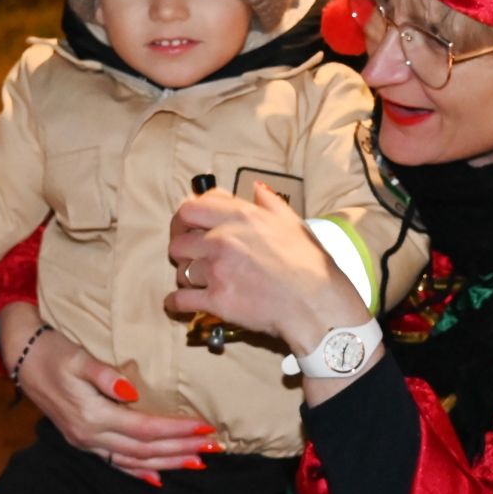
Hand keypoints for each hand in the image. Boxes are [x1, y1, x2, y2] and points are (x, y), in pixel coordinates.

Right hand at [0, 307, 211, 478]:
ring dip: (168, 463)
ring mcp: (85, 443)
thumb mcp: (78, 357)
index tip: (204, 427)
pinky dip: (139, 473)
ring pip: (134, 461)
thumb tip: (131, 391)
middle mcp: (89, 436)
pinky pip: (115, 464)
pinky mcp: (83, 443)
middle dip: (181, 450)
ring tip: (198, 463)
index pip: (144, 428)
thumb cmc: (54, 353)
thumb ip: (104, 375)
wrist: (22, 359)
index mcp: (92, 415)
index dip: (176, 430)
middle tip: (214, 447)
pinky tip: (158, 478)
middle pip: (144, 449)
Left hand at [166, 183, 368, 351]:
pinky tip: (179, 304)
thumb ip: (270, 203)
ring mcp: (217, 271)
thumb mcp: (293, 223)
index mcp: (240, 217)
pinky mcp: (216, 301)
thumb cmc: (309, 263)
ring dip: (186, 277)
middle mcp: (223, 240)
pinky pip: (180, 300)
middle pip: (178, 242)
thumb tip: (257, 189)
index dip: (185, 219)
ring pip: (180, 272)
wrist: (316, 302)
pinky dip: (176, 303)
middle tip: (189, 257)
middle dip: (182, 250)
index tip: (187, 227)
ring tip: (197, 282)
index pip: (191, 208)